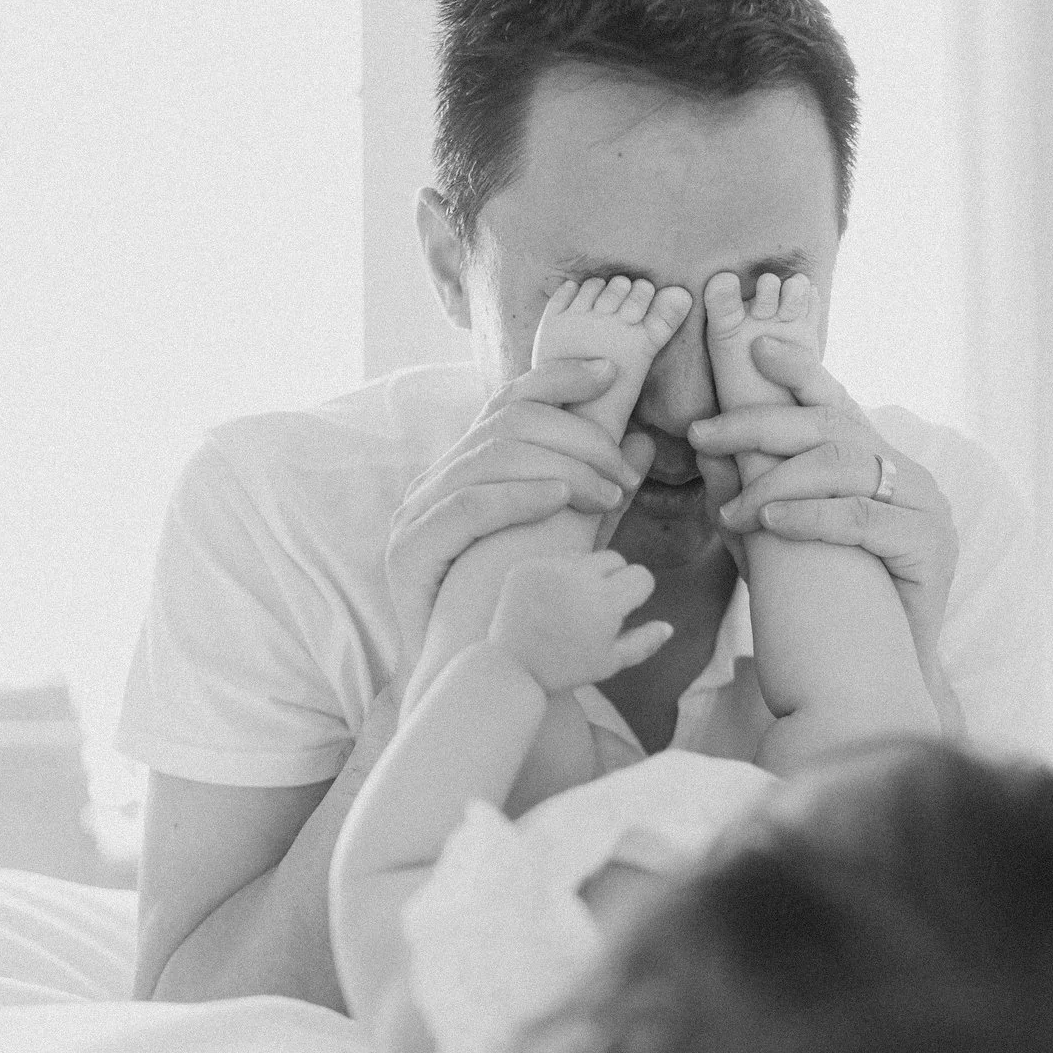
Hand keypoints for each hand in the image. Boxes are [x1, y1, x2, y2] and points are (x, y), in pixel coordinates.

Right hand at [385, 359, 649, 671]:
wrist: (469, 676)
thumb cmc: (519, 607)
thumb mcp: (569, 541)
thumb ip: (599, 495)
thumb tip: (644, 444)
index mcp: (467, 468)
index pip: (509, 400)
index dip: (559, 377)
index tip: (611, 375)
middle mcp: (436, 479)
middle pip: (509, 422)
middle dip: (578, 440)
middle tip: (623, 478)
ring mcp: (416, 512)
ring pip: (491, 456)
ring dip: (561, 469)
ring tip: (607, 496)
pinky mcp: (409, 550)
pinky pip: (466, 505)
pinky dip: (516, 495)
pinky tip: (558, 500)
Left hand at [488, 550, 673, 694]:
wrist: (510, 669)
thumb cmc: (566, 669)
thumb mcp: (610, 662)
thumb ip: (644, 643)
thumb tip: (668, 626)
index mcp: (605, 602)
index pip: (640, 575)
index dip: (636, 594)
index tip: (623, 611)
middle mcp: (578, 577)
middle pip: (615, 559)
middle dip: (614, 578)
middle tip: (597, 608)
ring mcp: (548, 569)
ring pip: (585, 556)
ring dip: (585, 574)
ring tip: (569, 605)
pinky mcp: (525, 566)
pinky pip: (555, 560)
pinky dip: (557, 576)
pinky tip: (547, 602)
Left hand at [686, 353, 960, 670]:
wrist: (878, 682)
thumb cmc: (829, 609)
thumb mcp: (776, 543)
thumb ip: (746, 495)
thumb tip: (703, 452)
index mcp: (878, 464)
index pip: (838, 404)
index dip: (801, 372)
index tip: (755, 349)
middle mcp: (908, 473)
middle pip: (831, 425)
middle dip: (760, 423)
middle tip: (704, 432)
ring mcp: (927, 506)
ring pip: (844, 464)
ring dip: (776, 480)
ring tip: (734, 508)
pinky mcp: (931, 545)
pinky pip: (862, 516)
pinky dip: (810, 514)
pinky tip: (770, 522)